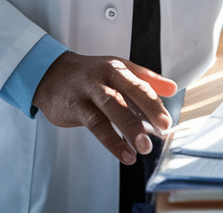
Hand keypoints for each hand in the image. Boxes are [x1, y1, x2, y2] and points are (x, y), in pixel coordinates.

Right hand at [32, 52, 178, 164]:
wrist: (51, 73)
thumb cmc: (89, 74)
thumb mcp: (118, 70)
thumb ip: (146, 79)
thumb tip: (172, 88)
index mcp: (118, 68)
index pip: (141, 85)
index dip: (155, 103)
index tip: (167, 122)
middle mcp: (104, 76)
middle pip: (128, 93)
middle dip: (147, 111)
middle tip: (162, 131)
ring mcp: (89, 90)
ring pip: (111, 108)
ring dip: (128, 129)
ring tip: (142, 148)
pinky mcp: (75, 106)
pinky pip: (94, 124)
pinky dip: (110, 140)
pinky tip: (123, 153)